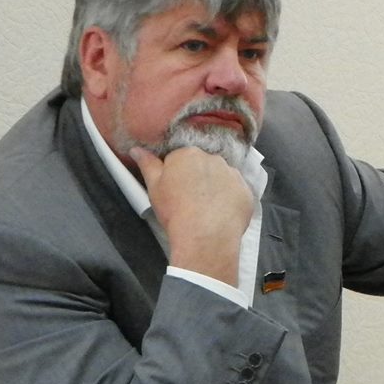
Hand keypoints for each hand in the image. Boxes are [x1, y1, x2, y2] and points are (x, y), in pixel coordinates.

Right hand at [130, 146, 252, 285]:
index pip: (181, 158)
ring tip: (209, 209)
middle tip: (192, 201)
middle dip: (199, 178)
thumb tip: (136, 148)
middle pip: (204, 165)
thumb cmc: (175, 210)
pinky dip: (231, 200)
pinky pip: (237, 192)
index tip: (176, 191)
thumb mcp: (154, 187)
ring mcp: (233, 174)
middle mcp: (213, 158)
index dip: (177, 175)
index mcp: (188, 154)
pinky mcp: (246, 191)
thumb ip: (147, 165)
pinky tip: (223, 215)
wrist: (205, 235)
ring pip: (222, 177)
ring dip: (216, 187)